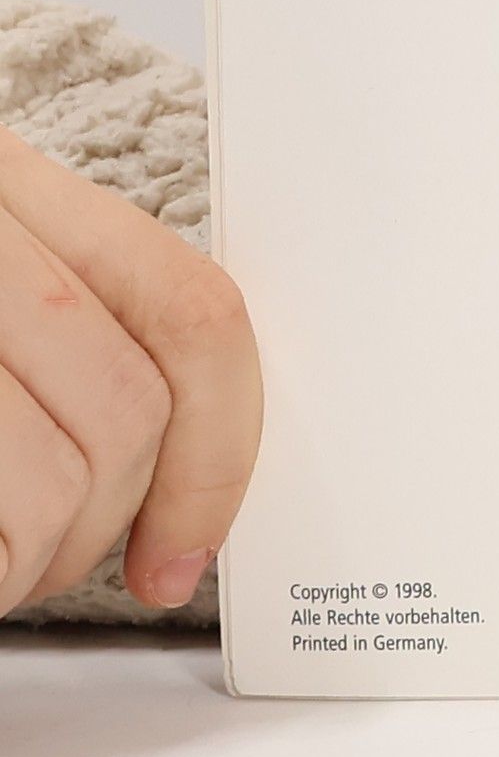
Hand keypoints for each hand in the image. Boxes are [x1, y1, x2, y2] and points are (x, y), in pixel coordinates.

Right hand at [0, 128, 262, 612]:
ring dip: (33, 560)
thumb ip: (74, 335)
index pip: (195, 311)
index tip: (188, 551)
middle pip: (130, 407)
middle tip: (52, 565)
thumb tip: (184, 477)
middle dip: (114, 522)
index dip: (218, 449)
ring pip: (56, 476)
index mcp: (20, 191)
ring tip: (0, 563)